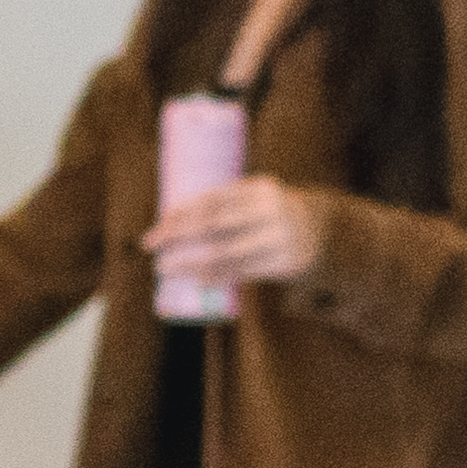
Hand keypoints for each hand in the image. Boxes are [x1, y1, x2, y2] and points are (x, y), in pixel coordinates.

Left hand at [148, 178, 320, 299]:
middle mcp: (269, 210)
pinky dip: (218, 276)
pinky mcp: (284, 262)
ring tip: (165, 268)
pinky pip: (244, 271)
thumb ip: (221, 206)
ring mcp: (278, 237)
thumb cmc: (266, 213)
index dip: (182, 215)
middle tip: (151, 248)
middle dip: (178, 236)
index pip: (212, 200)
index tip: (158, 228)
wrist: (316, 229)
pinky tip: (198, 279)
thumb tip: (170, 225)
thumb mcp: (251, 199)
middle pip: (214, 225)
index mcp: (258, 188)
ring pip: (226, 253)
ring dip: (191, 263)